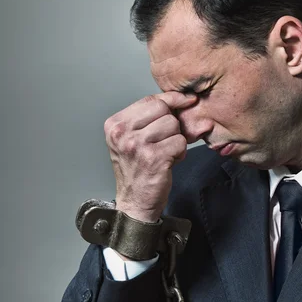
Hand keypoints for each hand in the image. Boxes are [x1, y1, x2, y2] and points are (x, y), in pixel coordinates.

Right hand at [104, 91, 196, 223]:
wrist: (135, 202)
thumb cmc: (138, 169)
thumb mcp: (135, 138)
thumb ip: (153, 118)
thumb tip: (185, 99)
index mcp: (115, 124)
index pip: (149, 100)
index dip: (171, 99)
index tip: (186, 99)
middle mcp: (122, 133)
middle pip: (163, 110)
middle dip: (171, 125)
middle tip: (164, 142)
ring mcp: (136, 145)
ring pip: (173, 125)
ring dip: (176, 140)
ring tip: (164, 153)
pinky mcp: (153, 157)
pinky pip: (180, 142)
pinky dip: (179, 153)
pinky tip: (169, 162)